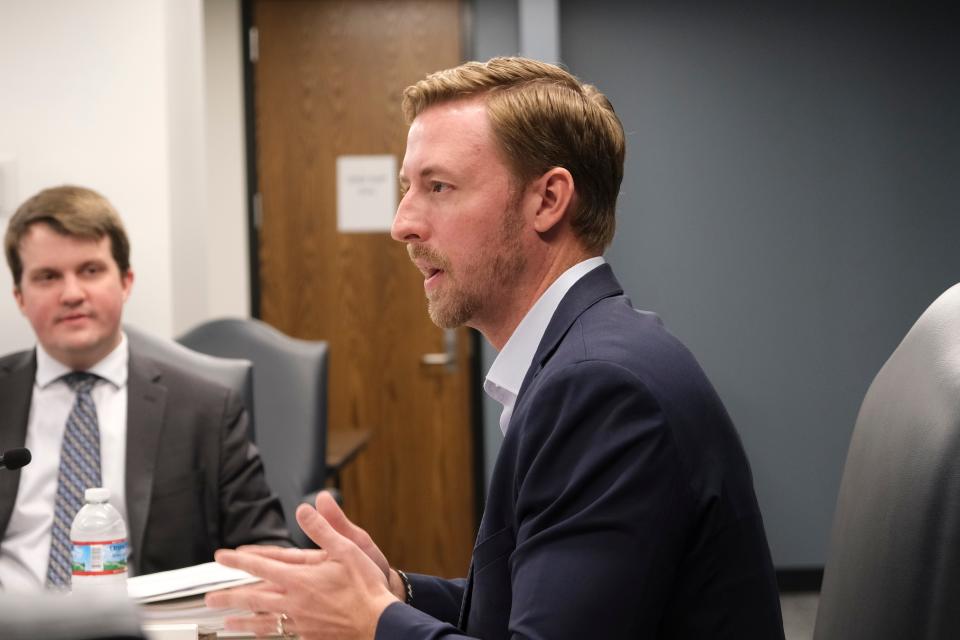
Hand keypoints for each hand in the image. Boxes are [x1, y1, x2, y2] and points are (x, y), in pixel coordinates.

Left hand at [206, 504, 398, 639]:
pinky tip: (262, 633)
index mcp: (301, 578)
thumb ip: (323, 528)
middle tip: (209, 598)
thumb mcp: (348, 548)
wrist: (379, 623)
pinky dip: (265, 633)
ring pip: (263, 621)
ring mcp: (300, 621)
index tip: (221, 556)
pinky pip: (280, 633)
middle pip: (253, 598)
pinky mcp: (309, 635)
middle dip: (229, 596)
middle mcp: (295, 601)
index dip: (239, 561)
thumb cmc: (366, 586)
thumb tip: (305, 508)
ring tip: (226, 621)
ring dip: (241, 620)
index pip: (262, 566)